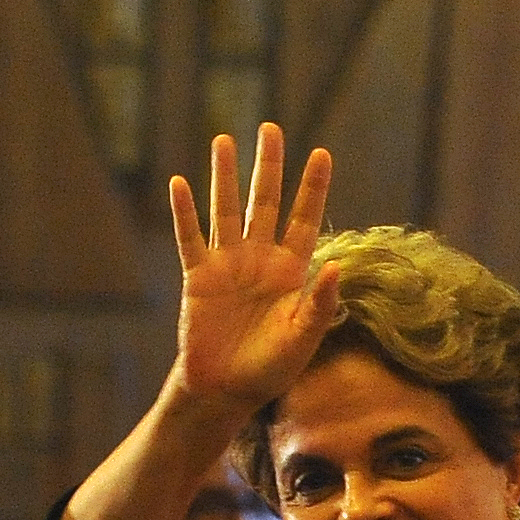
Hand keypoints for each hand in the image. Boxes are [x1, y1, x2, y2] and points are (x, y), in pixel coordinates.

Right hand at [168, 124, 342, 412]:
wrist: (225, 391)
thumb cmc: (270, 368)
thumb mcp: (302, 339)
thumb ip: (320, 303)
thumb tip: (339, 266)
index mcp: (290, 271)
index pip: (304, 219)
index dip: (312, 187)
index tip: (320, 153)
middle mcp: (259, 259)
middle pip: (264, 202)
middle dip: (268, 167)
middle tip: (269, 129)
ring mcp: (227, 265)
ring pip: (225, 211)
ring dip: (224, 177)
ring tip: (224, 140)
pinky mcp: (197, 277)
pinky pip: (190, 238)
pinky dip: (184, 212)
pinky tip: (180, 183)